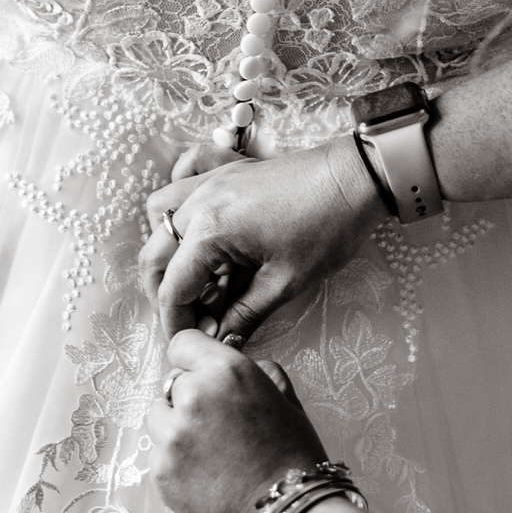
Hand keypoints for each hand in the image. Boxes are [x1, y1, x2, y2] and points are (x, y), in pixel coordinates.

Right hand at [141, 135, 385, 343]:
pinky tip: (195, 224)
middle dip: (164, 292)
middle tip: (190, 319)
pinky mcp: (226, 170)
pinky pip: (182, 178)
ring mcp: (211, 180)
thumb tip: (222, 341)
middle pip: (154, 254)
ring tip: (193, 277)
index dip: (178, 322)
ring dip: (165, 249)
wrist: (356, 177)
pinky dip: (177, 201)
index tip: (191, 342)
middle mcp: (200, 201)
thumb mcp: (286, 282)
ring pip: (159, 214)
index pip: (173, 288)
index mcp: (211, 230)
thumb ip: (245, 314)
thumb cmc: (328, 226)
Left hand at [147, 330, 328, 512]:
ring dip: (176, 427)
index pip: (183, 343)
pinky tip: (206, 476)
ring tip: (210, 452)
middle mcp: (194, 397)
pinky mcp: (160, 471)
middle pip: (173, 383)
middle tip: (219, 424)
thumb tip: (248, 368)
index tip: (203, 373)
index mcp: (227, 372)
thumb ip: (261, 376)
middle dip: (191, 397)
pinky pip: (159, 453)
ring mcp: (172, 436)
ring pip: (159, 417)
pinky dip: (176, 461)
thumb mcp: (288, 405)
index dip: (195, 359)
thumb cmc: (295, 462)